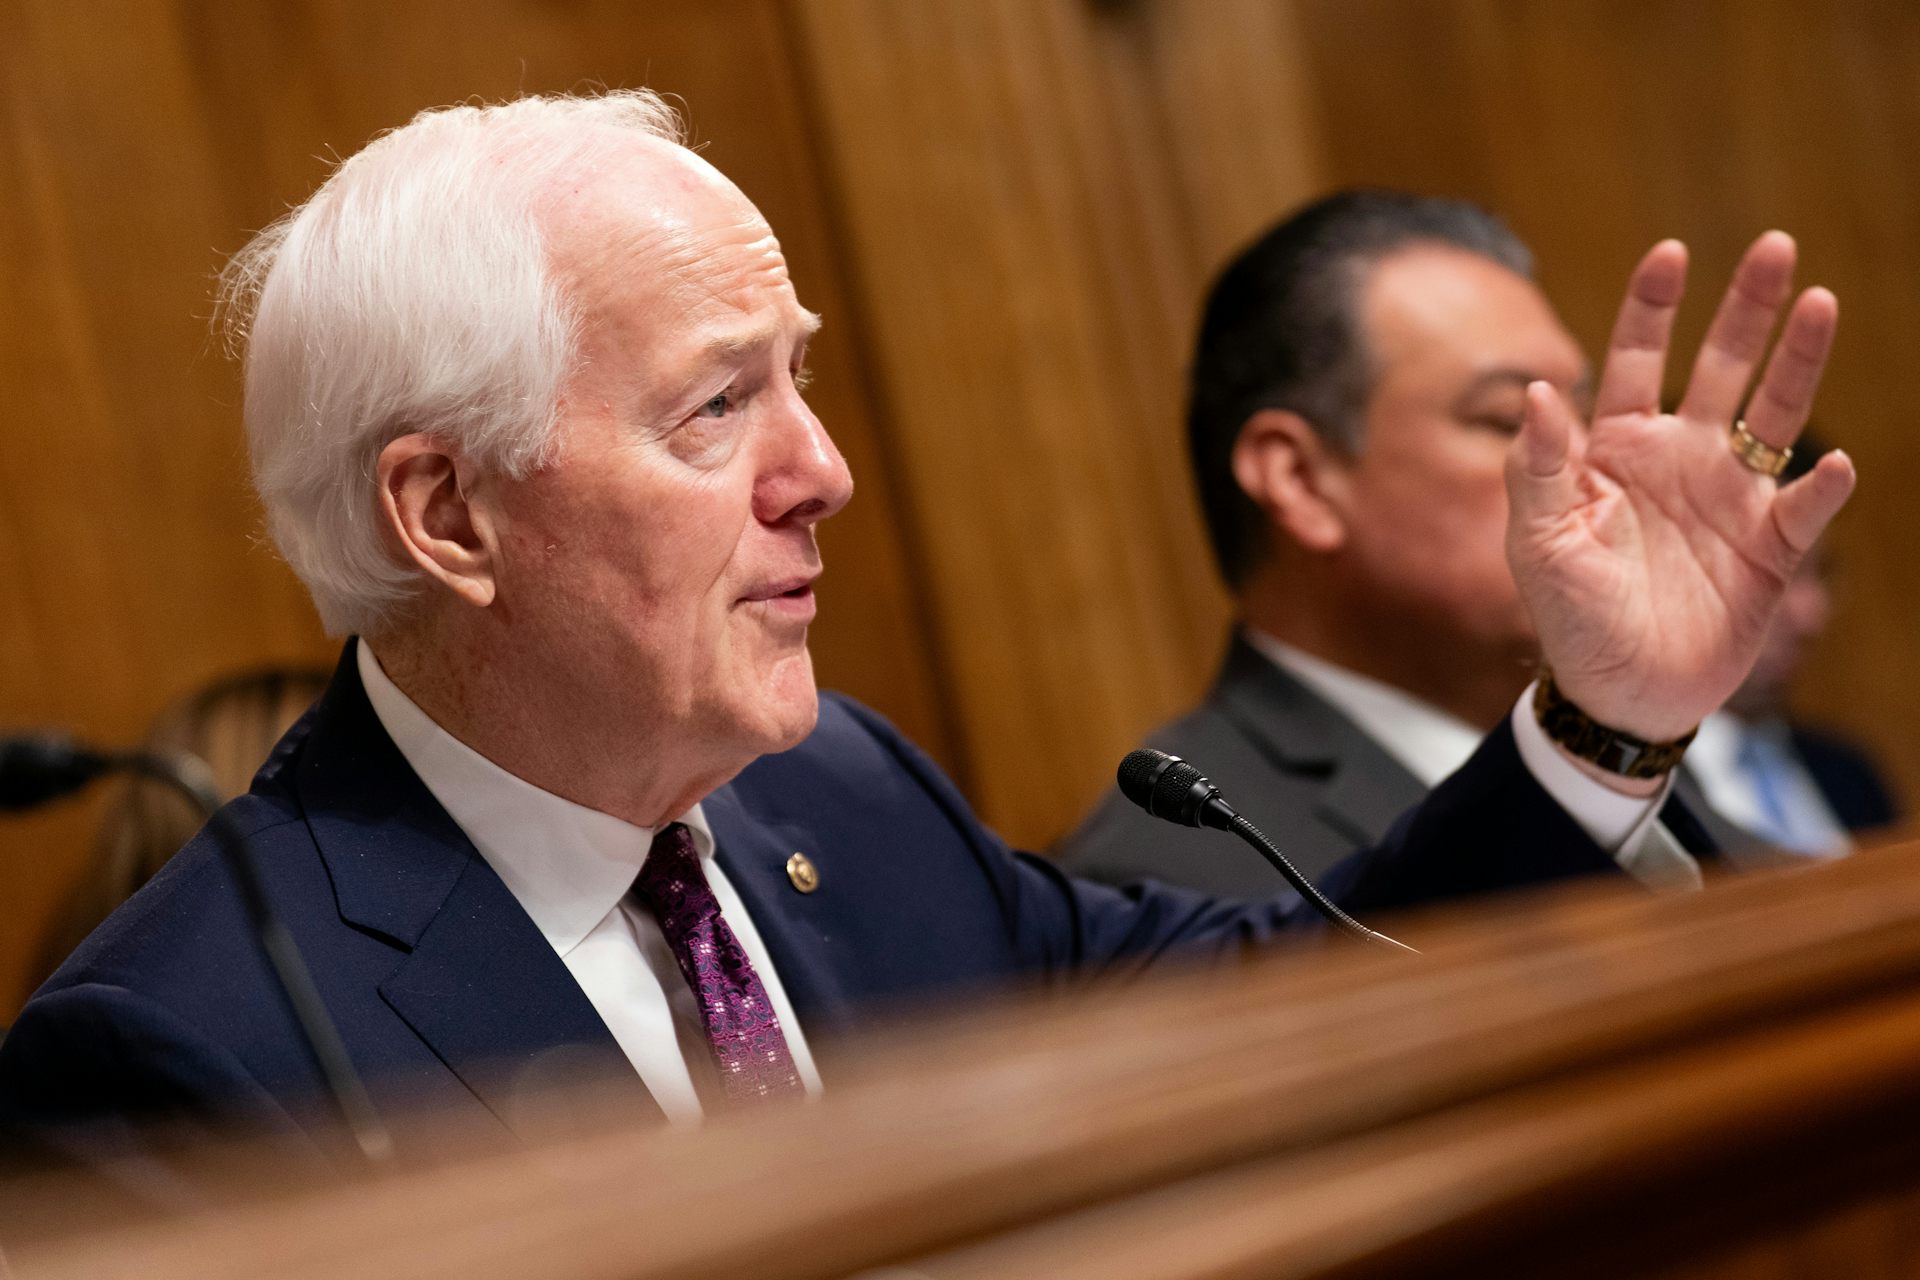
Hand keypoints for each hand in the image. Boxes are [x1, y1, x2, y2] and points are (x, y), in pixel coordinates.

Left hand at [1505, 231, 1856, 742]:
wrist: (1616, 692)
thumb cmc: (1569, 614)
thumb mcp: (1536, 541)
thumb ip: (1536, 468)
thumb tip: (1539, 391)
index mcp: (1616, 450)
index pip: (1633, 361)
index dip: (1652, 308)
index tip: (1671, 253)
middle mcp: (1680, 459)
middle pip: (1719, 367)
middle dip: (1746, 309)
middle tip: (1776, 246)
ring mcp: (1729, 498)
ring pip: (1773, 414)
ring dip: (1797, 362)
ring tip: (1821, 303)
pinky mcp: (1768, 549)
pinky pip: (1803, 508)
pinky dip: (1821, 486)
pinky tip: (1830, 461)